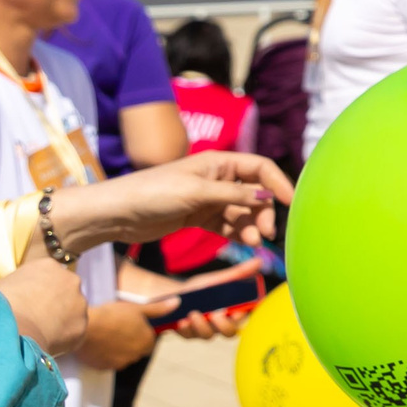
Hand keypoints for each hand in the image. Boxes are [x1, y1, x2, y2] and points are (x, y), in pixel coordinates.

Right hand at [0, 257, 87, 355]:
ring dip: (60, 323)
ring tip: (37, 333)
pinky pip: (71, 335)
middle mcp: (70, 280)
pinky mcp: (82, 326)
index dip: (38, 293)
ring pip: (72, 314)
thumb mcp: (5, 285)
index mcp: (48, 266)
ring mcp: (80, 303)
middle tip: (35, 320)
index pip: (48, 277)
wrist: (13, 327)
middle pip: (65, 293)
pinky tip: (44, 343)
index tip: (28, 304)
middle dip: (54, 306)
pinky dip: (61, 341)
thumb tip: (20, 294)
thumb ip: (21, 286)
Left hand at [53, 151, 293, 251]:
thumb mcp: (196, 192)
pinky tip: (243, 244)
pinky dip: (237, 233)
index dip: (279, 183)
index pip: (260, 168)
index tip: (292, 204)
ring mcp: (208, 198)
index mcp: (218, 163)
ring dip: (251, 226)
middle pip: (255, 192)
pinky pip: (227, 224)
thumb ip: (234, 195)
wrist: (114, 213)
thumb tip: (267, 196)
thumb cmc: (152, 193)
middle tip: (265, 233)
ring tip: (252, 243)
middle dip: (264, 212)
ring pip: (242, 211)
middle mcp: (217, 178)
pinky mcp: (198, 216)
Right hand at [77, 300, 157, 370]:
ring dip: (118, 350)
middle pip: (136, 350)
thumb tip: (177, 303)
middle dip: (130, 342)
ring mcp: (119, 363)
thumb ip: (158, 309)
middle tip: (117, 329)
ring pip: (122, 357)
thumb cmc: (112, 316)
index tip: (131, 325)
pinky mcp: (103, 368)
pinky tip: (97, 344)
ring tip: (106, 335)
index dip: (141, 333)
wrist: (84, 328)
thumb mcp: (137, 308)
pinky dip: (104, 355)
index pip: (150, 341)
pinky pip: (107, 362)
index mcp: (146, 342)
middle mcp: (136, 355)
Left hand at [120, 259, 260, 339]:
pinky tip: (181, 320)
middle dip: (223, 325)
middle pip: (229, 333)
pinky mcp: (189, 334)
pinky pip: (189, 336)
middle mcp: (220, 323)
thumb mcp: (217, 279)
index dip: (241, 317)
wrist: (173, 293)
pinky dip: (185, 328)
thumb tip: (259, 261)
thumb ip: (237, 274)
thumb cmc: (199, 288)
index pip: (243, 318)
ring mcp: (204, 330)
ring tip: (192, 313)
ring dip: (201, 325)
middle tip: (214, 314)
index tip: (236, 311)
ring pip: (209, 336)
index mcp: (231, 310)